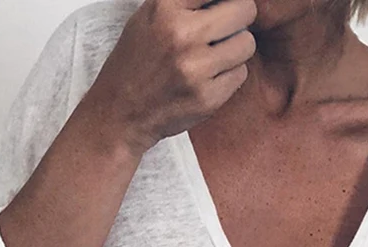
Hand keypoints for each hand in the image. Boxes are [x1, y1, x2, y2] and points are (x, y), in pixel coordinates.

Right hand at [88, 0, 257, 154]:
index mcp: (165, 7)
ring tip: (215, 57)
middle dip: (239, 19)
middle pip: (245, 10)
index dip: (225, 0)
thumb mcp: (149, 16)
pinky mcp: (207, 97)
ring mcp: (195, 68)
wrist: (120, 113)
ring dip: (236, 50)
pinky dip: (229, 76)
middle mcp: (182, 34)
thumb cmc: (137, 62)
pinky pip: (240, 74)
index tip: (219, 10)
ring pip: (247, 44)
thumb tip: (224, 0)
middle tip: (224, 32)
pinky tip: (208, 80)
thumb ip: (184, 1)